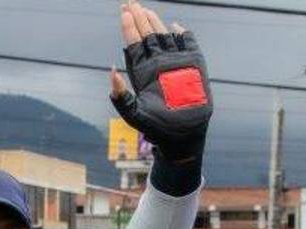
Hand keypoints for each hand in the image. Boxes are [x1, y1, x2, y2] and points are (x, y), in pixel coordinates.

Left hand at [111, 1, 212, 162]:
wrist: (180, 137)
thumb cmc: (155, 128)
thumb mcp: (133, 114)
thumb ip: (120, 96)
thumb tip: (112, 72)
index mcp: (142, 72)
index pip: (133, 43)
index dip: (128, 27)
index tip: (124, 11)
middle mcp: (157, 65)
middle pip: (146, 35)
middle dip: (138, 17)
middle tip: (130, 1)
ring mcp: (175, 64)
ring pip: (164, 37)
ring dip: (155, 22)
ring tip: (146, 9)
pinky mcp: (192, 67)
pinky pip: (189, 46)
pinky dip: (183, 36)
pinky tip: (175, 27)